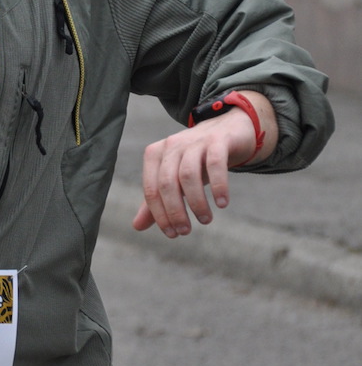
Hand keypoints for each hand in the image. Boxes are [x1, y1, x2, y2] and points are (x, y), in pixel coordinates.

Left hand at [132, 94, 275, 238]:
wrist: (228, 131)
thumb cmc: (196, 160)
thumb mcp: (175, 179)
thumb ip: (156, 200)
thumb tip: (137, 226)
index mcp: (155, 154)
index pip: (151, 189)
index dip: (160, 215)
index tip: (172, 234)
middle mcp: (171, 145)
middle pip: (167, 183)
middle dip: (175, 211)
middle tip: (186, 231)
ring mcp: (194, 140)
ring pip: (188, 175)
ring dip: (196, 202)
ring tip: (205, 220)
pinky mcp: (218, 140)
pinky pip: (215, 164)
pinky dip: (218, 186)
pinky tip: (222, 203)